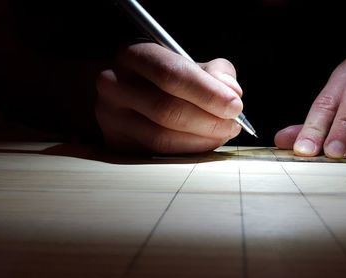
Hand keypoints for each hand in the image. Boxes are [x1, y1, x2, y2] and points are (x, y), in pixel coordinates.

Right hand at [95, 43, 242, 153]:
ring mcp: (110, 117)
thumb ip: (215, 73)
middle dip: (209, 120)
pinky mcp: (116, 143)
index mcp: (134, 55)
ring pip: (162, 137)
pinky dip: (190, 151)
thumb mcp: (188, 64)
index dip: (207, 92)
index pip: (171, 74)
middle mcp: (114, 84)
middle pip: (167, 109)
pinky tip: (205, 142)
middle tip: (233, 124)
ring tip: (223, 133)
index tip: (235, 105)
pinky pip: (159, 154)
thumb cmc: (163, 78)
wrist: (123, 95)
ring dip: (202, 139)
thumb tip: (233, 92)